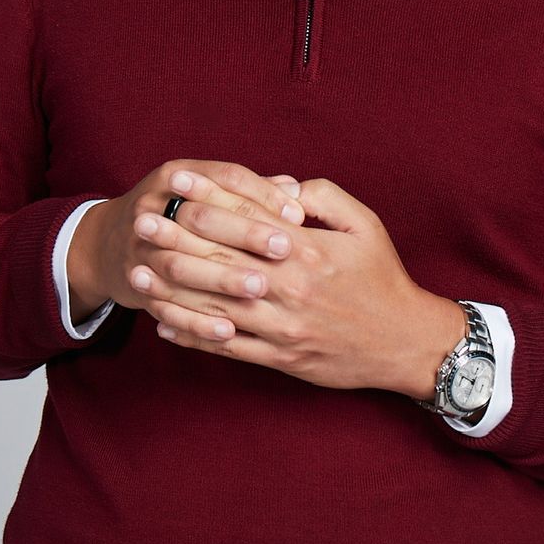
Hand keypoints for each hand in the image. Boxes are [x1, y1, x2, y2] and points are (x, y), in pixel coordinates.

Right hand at [67, 161, 304, 324]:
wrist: (110, 243)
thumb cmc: (176, 213)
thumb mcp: (204, 189)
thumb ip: (250, 192)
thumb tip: (295, 190)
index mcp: (177, 176)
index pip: (224, 177)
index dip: (262, 194)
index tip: (296, 215)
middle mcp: (152, 205)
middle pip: (202, 216)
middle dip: (244, 233)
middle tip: (284, 249)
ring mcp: (139, 246)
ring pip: (181, 262)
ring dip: (220, 277)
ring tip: (259, 288)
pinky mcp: (134, 284)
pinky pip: (166, 305)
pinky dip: (195, 320)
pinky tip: (228, 331)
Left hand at [137, 177, 466, 396]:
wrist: (407, 344)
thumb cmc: (382, 277)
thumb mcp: (364, 224)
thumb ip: (321, 197)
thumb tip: (277, 185)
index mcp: (307, 251)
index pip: (243, 220)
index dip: (205, 200)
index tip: (174, 184)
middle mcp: (289, 289)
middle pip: (219, 262)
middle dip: (174, 240)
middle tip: (140, 221)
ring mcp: (282, 328)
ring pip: (215, 307)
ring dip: (171, 289)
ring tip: (136, 271)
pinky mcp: (281, 359)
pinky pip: (228, 348)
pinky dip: (193, 336)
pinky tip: (163, 323)